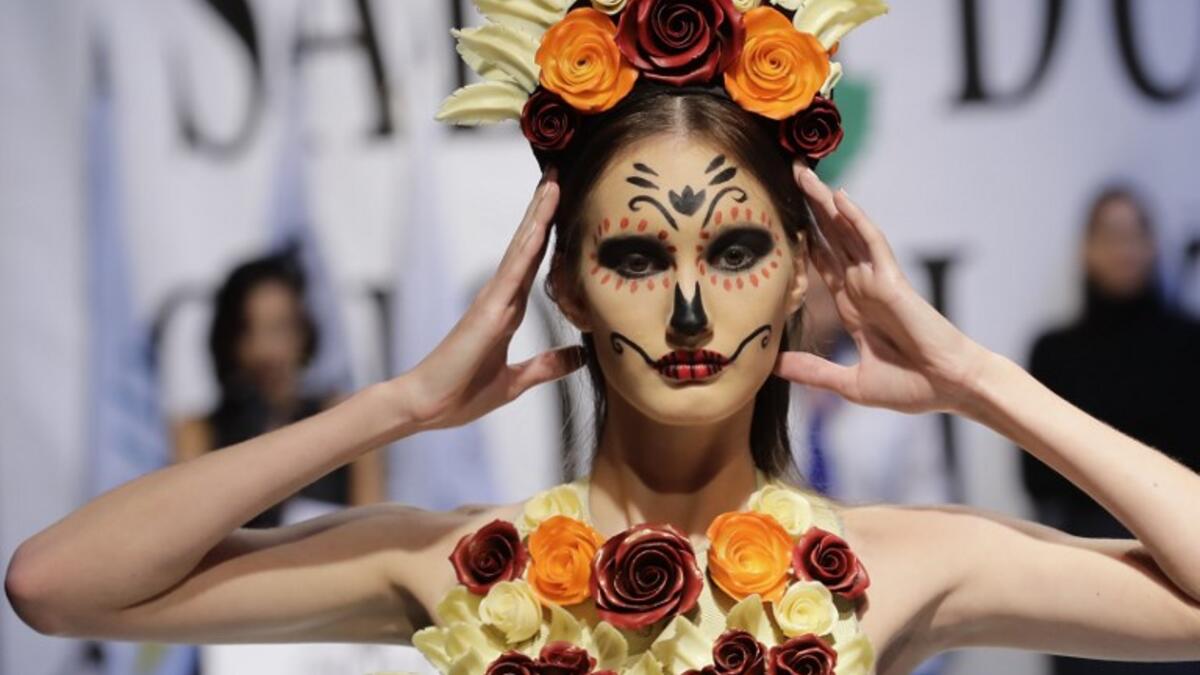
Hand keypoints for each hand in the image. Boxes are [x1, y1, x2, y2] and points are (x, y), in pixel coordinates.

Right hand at [401, 168, 584, 430]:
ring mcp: (493, 301)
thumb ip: (547, 366)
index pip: (535, 265)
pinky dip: (528, 247)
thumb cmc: (462, 396)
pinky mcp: (487, 312)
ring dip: (537, 216)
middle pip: (528, 247)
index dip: (549, 235)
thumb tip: (579, 355)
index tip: (563, 205)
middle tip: (557, 174)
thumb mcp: (516, 382)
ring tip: (552, 182)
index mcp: (508, 312)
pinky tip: (541, 224)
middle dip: (543, 211)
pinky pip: (512, 273)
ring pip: (521, 250)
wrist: (427, 408)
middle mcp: (501, 299)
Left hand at [774, 164, 990, 414]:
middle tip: (786, 174)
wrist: (950, 388)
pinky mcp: (893, 281)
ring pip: (846, 232)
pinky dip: (857, 220)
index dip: (802, 239)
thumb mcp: (850, 382)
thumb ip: (812, 371)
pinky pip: (873, 244)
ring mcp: (877, 281)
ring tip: (803, 173)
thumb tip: (771, 367)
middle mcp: (862, 287)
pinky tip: (839, 199)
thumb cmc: (912, 386)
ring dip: (825, 203)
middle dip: (809, 208)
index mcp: (852, 307)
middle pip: (829, 238)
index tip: (777, 218)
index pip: (821, 264)